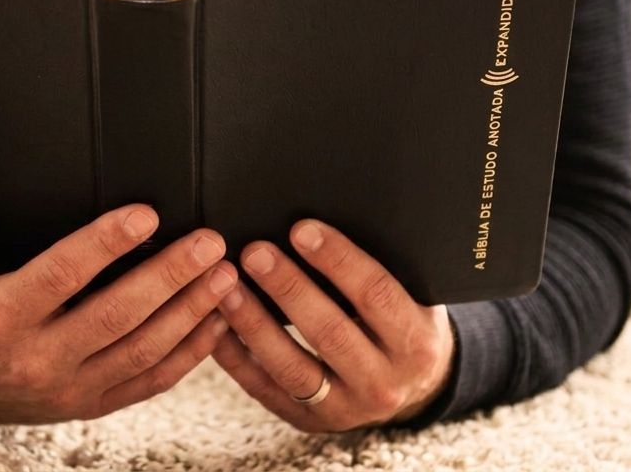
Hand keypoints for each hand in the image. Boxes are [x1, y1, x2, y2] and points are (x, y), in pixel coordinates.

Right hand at [0, 142, 237, 427]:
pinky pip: (148, 381)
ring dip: (190, 311)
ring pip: (142, 350)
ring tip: (225, 274)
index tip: (145, 215)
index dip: (105, 244)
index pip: (61, 275)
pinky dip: (188, 353)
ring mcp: (68, 387)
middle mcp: (37, 358)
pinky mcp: (89, 403)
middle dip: (170, 276)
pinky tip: (216, 320)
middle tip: (209, 241)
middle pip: (116, 315)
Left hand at [212, 220, 454, 431]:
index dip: (338, 259)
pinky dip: (236, 356)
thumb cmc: (402, 322)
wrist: (412, 388)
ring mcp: (345, 409)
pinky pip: (265, 389)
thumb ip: (384, 267)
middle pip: (330, 332)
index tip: (301, 228)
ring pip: (292, 366)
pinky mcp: (309, 421)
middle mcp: (384, 383)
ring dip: (254, 322)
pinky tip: (214, 323)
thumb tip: (330, 209)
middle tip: (254, 251)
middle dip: (288, 288)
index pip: (375, 294)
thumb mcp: (414, 297)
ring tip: (226, 285)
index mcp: (415, 343)